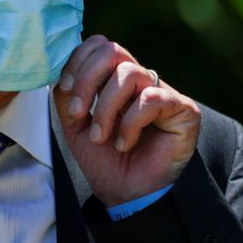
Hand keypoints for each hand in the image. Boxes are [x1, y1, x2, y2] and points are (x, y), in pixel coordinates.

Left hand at [53, 36, 200, 205]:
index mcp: (114, 79)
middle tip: (78, 112)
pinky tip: (124, 143)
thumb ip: (67, 96)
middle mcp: (140, 80)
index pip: (99, 46)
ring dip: (106, 107)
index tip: (65, 88)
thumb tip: (58, 71)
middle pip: (113, 50)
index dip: (78, 61)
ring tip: (100, 136)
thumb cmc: (105, 161)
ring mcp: (162, 91)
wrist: (128, 196)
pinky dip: (130, 122)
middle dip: (87, 79)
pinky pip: (151, 98)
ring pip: (128, 73)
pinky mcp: (183, 108)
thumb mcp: (75, 125)